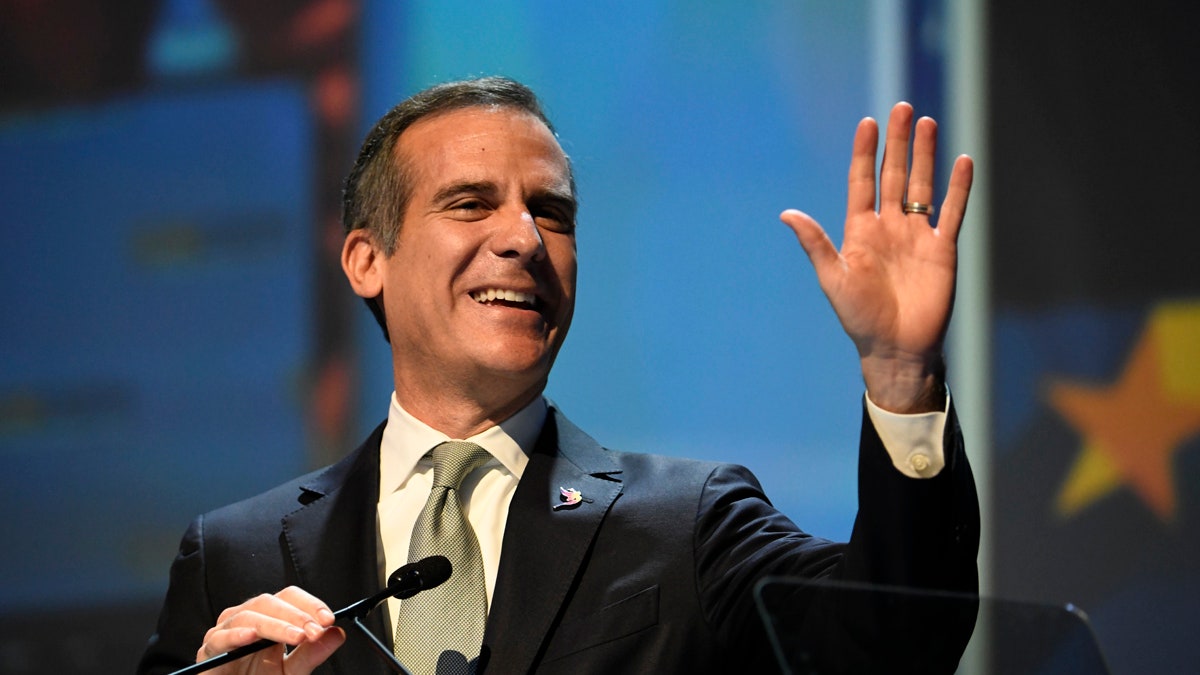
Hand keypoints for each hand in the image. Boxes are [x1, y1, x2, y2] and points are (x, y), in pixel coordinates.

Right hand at [197, 586, 345, 673]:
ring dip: (276, 625)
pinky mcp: (211, 648)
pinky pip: (222, 637)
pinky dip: (238, 635)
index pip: (289, 597)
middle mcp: (247, 618)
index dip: (309, 604)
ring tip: (297, 636)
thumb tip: (337, 634)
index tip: (329, 619)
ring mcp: (226, 630)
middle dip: (297, 615)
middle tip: (316, 630)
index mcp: (267, 617)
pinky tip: (253, 636)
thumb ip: (311, 653)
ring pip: (250, 616)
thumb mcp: (291, 670)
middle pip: (270, 602)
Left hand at [781, 102, 972, 412]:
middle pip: (893, 175)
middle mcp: (889, 227)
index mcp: (859, 231)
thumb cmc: (859, 317)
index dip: (865, 152)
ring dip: (925, 156)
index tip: (869, 122)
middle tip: (903, 108)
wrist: (896, 348)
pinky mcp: (942, 250)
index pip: (862, 182)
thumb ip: (815, 243)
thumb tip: (786, 213)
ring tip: (927, 122)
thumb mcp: (833, 278)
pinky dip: (959, 188)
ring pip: (922, 186)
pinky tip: (962, 161)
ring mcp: (917, 236)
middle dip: (898, 143)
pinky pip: (952, 212)